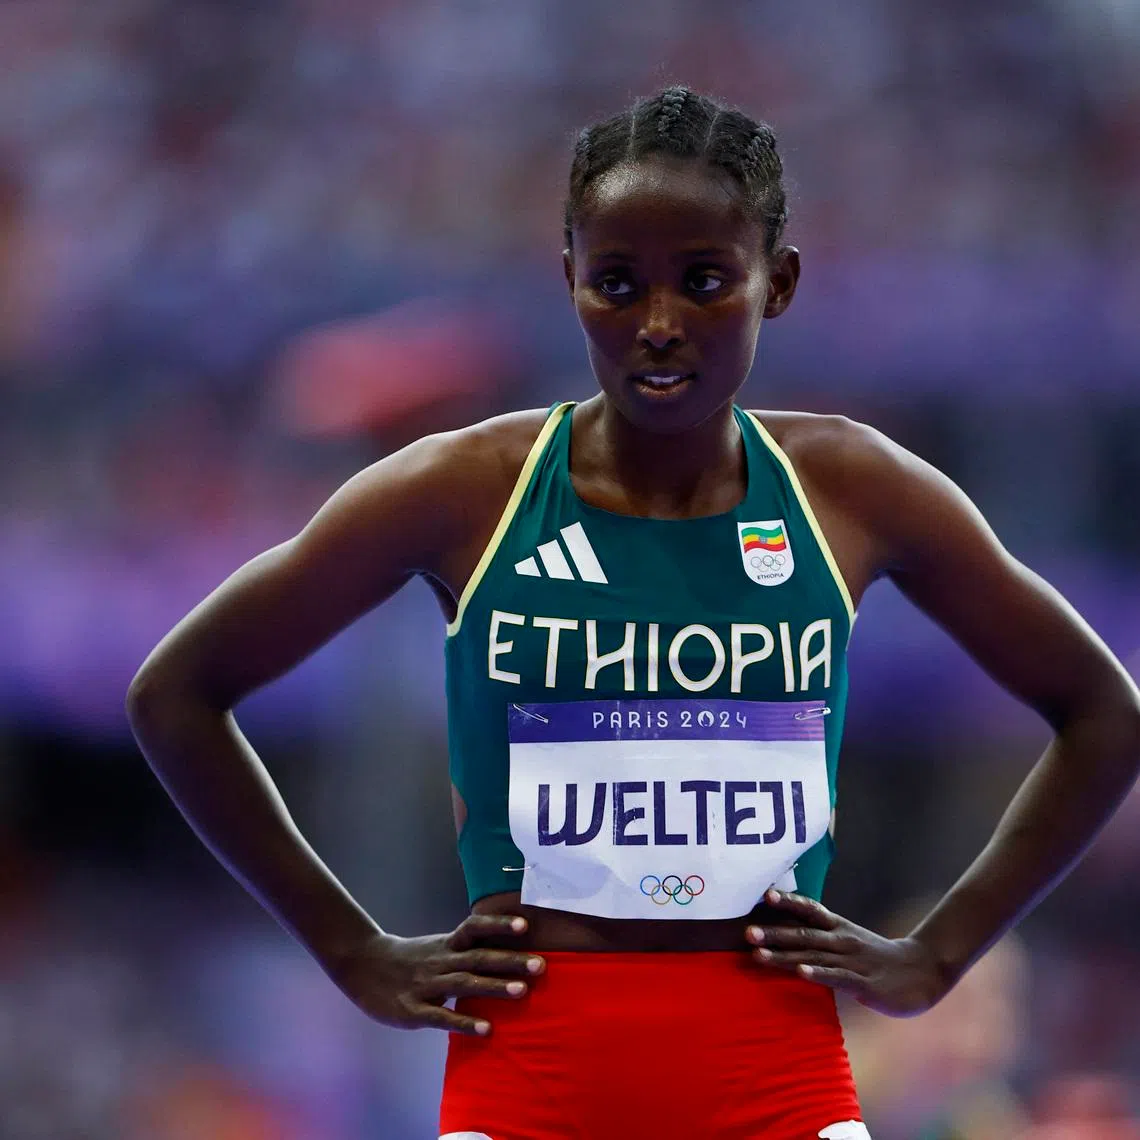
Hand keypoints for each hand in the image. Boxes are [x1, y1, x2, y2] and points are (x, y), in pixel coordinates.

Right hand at [322, 914, 544, 1036]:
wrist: (361, 965)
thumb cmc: (409, 958)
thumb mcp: (436, 947)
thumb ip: (465, 951)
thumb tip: (505, 953)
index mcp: (446, 945)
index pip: (475, 928)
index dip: (499, 925)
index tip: (526, 926)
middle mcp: (440, 960)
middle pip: (478, 957)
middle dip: (510, 960)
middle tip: (540, 965)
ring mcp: (426, 985)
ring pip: (464, 983)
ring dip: (494, 987)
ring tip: (522, 991)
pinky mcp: (413, 1011)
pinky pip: (442, 1017)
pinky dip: (465, 1023)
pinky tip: (486, 1029)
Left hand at [745, 889, 949, 1016]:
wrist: (922, 971)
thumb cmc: (877, 958)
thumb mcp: (849, 942)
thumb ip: (822, 941)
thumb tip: (787, 938)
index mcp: (838, 928)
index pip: (810, 910)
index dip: (788, 902)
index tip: (764, 895)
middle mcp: (842, 940)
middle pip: (803, 934)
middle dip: (773, 933)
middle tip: (746, 933)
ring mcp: (852, 960)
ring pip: (813, 956)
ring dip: (785, 955)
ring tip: (759, 955)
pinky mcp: (863, 982)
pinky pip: (836, 976)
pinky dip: (818, 974)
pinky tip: (801, 973)